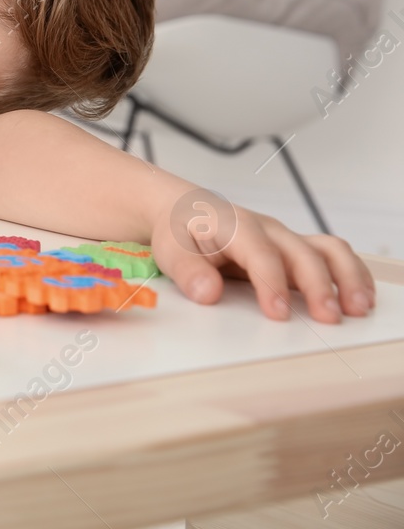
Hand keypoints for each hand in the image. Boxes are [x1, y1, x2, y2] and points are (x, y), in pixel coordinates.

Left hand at [151, 199, 374, 323]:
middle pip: (303, 252)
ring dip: (347, 278)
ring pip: (328, 250)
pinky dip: (350, 275)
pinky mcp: (294, 251)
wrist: (184, 210)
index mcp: (236, 226)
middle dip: (319, 285)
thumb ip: (187, 270)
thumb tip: (207, 293)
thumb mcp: (170, 248)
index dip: (272, 284)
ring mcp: (285, 239)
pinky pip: (331, 257)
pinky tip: (359, 298)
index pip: (261, 254)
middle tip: (327, 318)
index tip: (277, 314)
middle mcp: (268, 230)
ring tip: (358, 308)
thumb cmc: (180, 229)